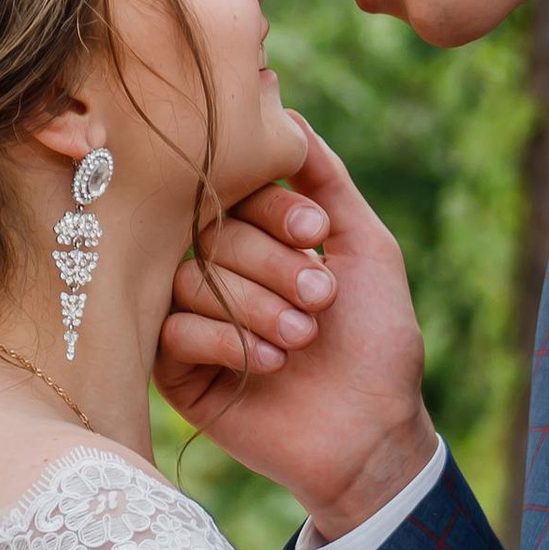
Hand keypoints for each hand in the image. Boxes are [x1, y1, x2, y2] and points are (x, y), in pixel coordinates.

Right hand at [154, 120, 436, 535]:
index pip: (236, 193)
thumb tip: (288, 114)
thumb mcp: (368, 248)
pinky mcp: (174, 371)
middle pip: (209, 232)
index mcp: (258, 238)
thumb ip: (328, 181)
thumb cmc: (377, 344)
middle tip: (321, 299)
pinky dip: (224, 340)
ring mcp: (192, 318)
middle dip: (272, 263)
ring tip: (302, 339)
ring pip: (190, 279)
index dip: (274, 207)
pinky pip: (171, 330)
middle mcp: (218, 270)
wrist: (372, 434)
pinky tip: (269, 365)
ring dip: (254, 306)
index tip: (319, 234)